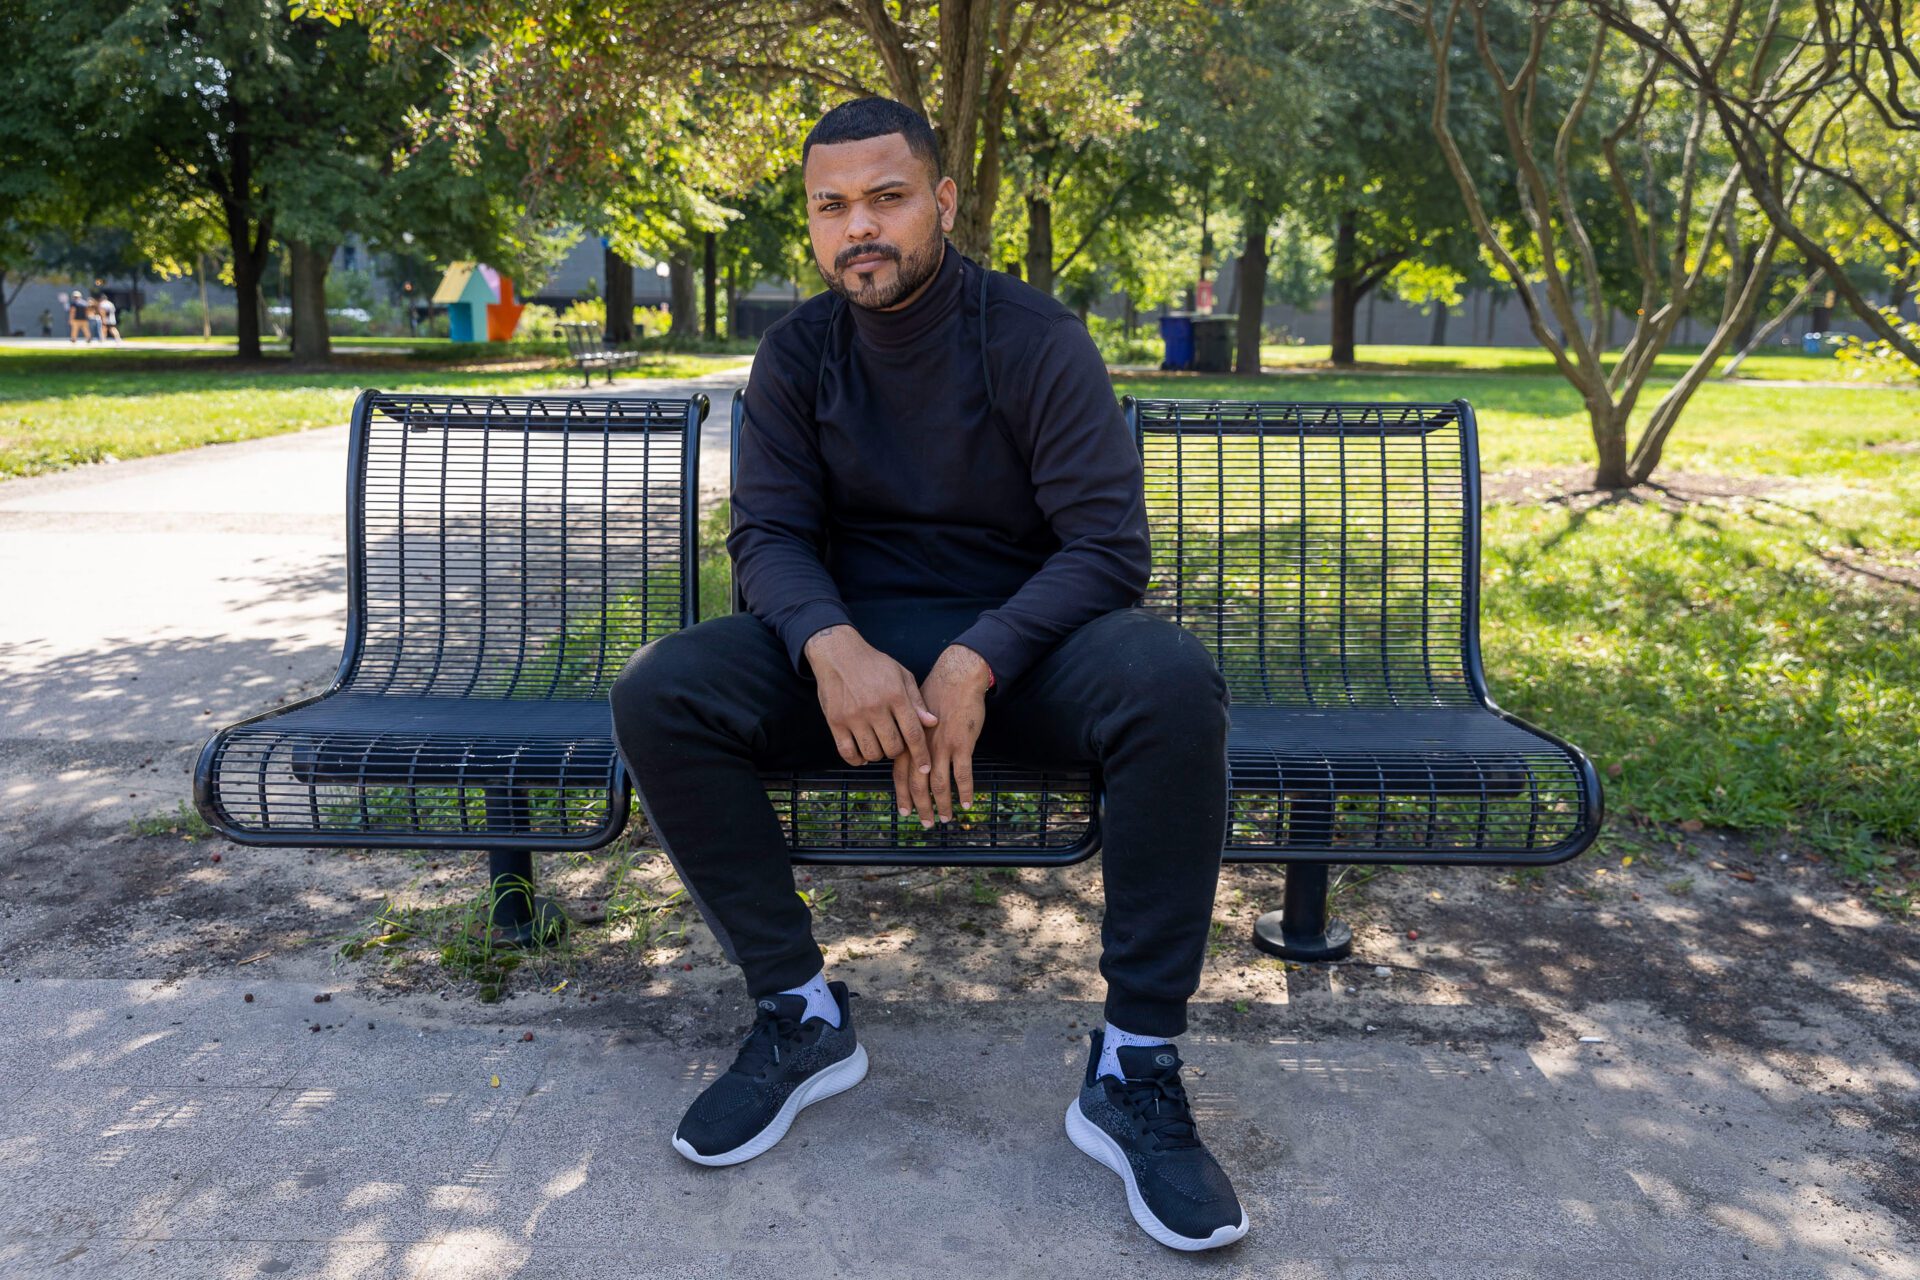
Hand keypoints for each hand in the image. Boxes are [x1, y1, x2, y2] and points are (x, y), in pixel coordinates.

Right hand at [804, 625, 939, 824]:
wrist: (838, 654)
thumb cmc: (874, 665)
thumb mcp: (901, 675)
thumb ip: (916, 701)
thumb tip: (933, 723)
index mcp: (895, 695)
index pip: (913, 733)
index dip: (921, 755)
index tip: (925, 768)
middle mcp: (875, 707)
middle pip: (893, 748)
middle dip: (898, 752)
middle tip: (895, 744)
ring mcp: (853, 716)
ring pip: (872, 753)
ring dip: (878, 755)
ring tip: (878, 745)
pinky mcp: (835, 722)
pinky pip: (848, 753)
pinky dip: (857, 759)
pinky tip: (862, 753)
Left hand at [918, 644, 991, 823]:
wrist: (957, 678)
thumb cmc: (937, 694)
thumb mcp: (915, 715)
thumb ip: (911, 738)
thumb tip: (909, 757)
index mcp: (909, 741)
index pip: (900, 774)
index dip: (902, 795)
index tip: (904, 811)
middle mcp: (922, 747)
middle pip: (918, 785)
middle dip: (921, 807)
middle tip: (926, 824)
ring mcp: (942, 747)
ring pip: (940, 785)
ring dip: (943, 805)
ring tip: (946, 819)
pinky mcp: (962, 744)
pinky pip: (963, 775)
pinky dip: (966, 792)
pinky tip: (969, 804)